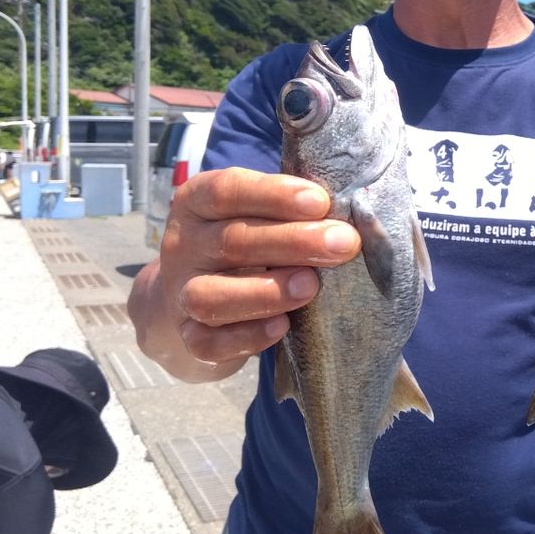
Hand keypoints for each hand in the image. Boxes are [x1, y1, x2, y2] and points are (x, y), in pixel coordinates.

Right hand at [127, 168, 360, 381]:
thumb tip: (354, 211)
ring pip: (210, 295)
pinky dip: (247, 336)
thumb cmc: (244, 245)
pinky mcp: (188, 337)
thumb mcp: (257, 216)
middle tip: (342, 244)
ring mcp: (180, 293)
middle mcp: (183, 245)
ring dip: (266, 292)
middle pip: (231, 241)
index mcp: (196, 202)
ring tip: (311, 286)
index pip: (226, 190)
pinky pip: (208, 343)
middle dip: (292, 242)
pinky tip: (282, 326)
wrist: (188, 300)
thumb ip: (293, 211)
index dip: (273, 195)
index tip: (320, 202)